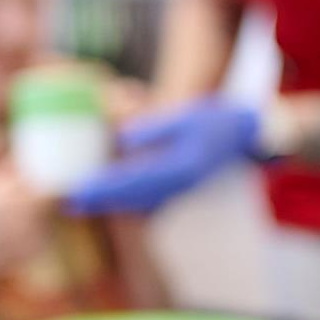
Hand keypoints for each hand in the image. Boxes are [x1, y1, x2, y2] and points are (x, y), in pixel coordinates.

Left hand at [65, 97, 260, 214]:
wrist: (249, 137)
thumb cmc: (218, 120)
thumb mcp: (186, 116)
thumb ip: (155, 128)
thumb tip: (122, 137)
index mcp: (179, 168)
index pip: (132, 181)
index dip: (103, 188)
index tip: (79, 191)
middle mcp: (178, 184)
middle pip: (131, 197)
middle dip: (101, 200)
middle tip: (70, 203)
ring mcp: (180, 189)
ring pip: (138, 200)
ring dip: (111, 201)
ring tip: (82, 202)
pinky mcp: (180, 186)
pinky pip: (148, 195)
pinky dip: (126, 196)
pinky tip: (110, 195)